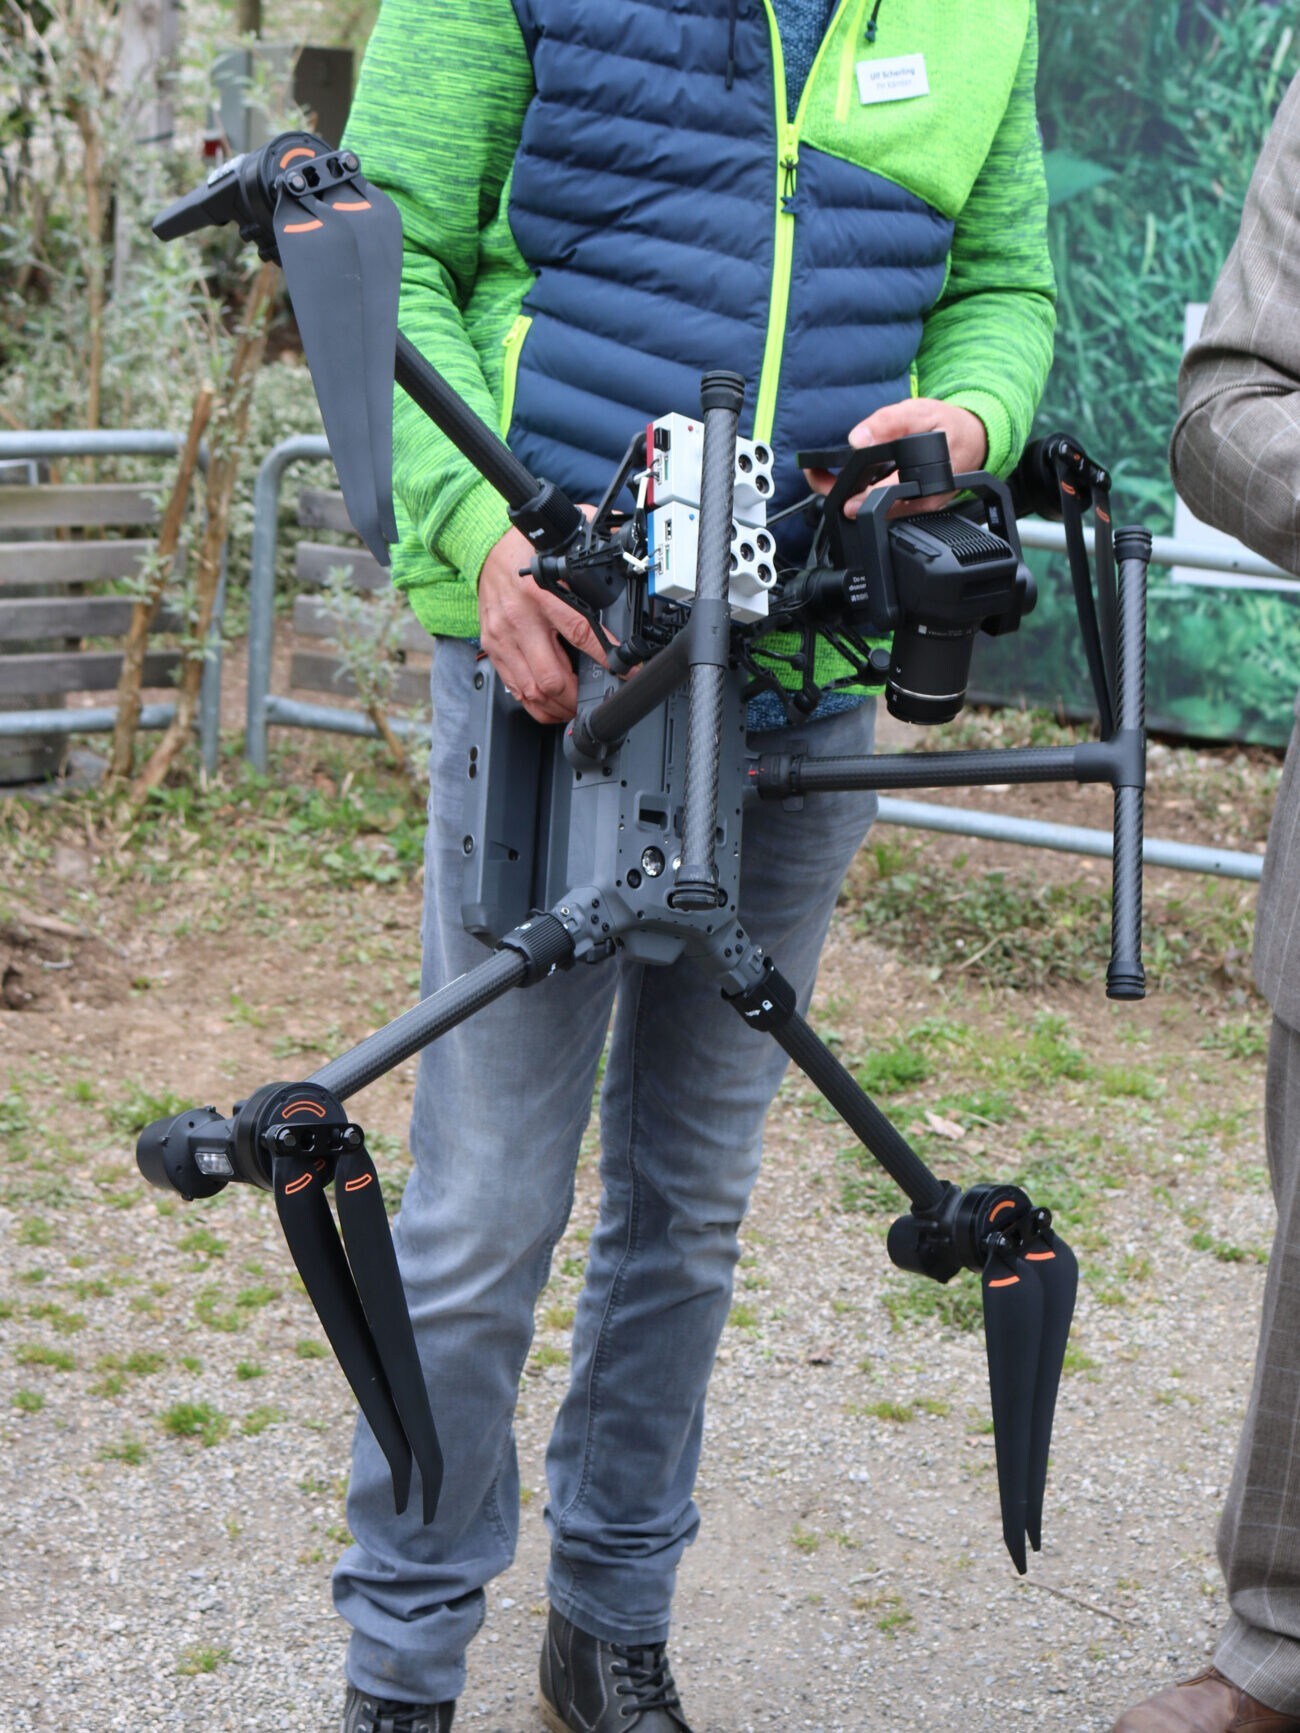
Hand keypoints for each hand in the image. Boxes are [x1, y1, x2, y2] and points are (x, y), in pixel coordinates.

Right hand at [476, 518, 606, 724]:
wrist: (487, 550)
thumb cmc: (527, 551)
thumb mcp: (564, 554)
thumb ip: (593, 567)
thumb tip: (628, 570)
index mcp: (540, 592)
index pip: (579, 632)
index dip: (605, 657)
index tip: (626, 669)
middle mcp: (519, 619)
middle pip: (551, 677)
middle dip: (577, 697)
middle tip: (595, 698)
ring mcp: (502, 638)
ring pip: (532, 691)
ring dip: (557, 706)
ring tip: (574, 706)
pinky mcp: (493, 649)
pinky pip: (514, 688)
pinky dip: (535, 703)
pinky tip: (551, 703)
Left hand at [803, 398, 987, 519]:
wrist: (974, 439)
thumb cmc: (949, 426)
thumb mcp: (921, 412)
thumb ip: (889, 422)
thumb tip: (859, 438)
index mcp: (923, 481)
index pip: (882, 497)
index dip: (855, 498)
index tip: (836, 496)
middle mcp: (919, 501)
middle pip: (874, 509)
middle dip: (843, 496)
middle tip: (818, 477)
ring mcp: (915, 507)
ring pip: (877, 510)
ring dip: (851, 495)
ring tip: (827, 476)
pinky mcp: (911, 506)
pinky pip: (884, 505)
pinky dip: (864, 493)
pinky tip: (852, 479)